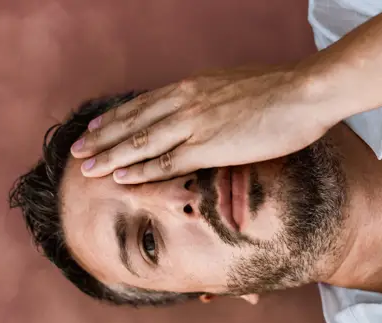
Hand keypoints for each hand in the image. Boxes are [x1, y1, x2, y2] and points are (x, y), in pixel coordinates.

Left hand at [70, 65, 335, 182]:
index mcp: (192, 86)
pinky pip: (164, 162)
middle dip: (101, 136)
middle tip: (77, 148)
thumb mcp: (238, 87)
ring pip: (140, 142)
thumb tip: (209, 108)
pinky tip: (119, 177)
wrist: (304, 93)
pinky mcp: (207, 147)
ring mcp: (193, 124)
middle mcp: (185, 101)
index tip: (96, 125)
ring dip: (109, 155)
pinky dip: (138, 170)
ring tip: (85, 167)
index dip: (116, 116)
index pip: (143, 103)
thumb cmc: (280, 91)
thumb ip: (215, 99)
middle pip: (133, 121)